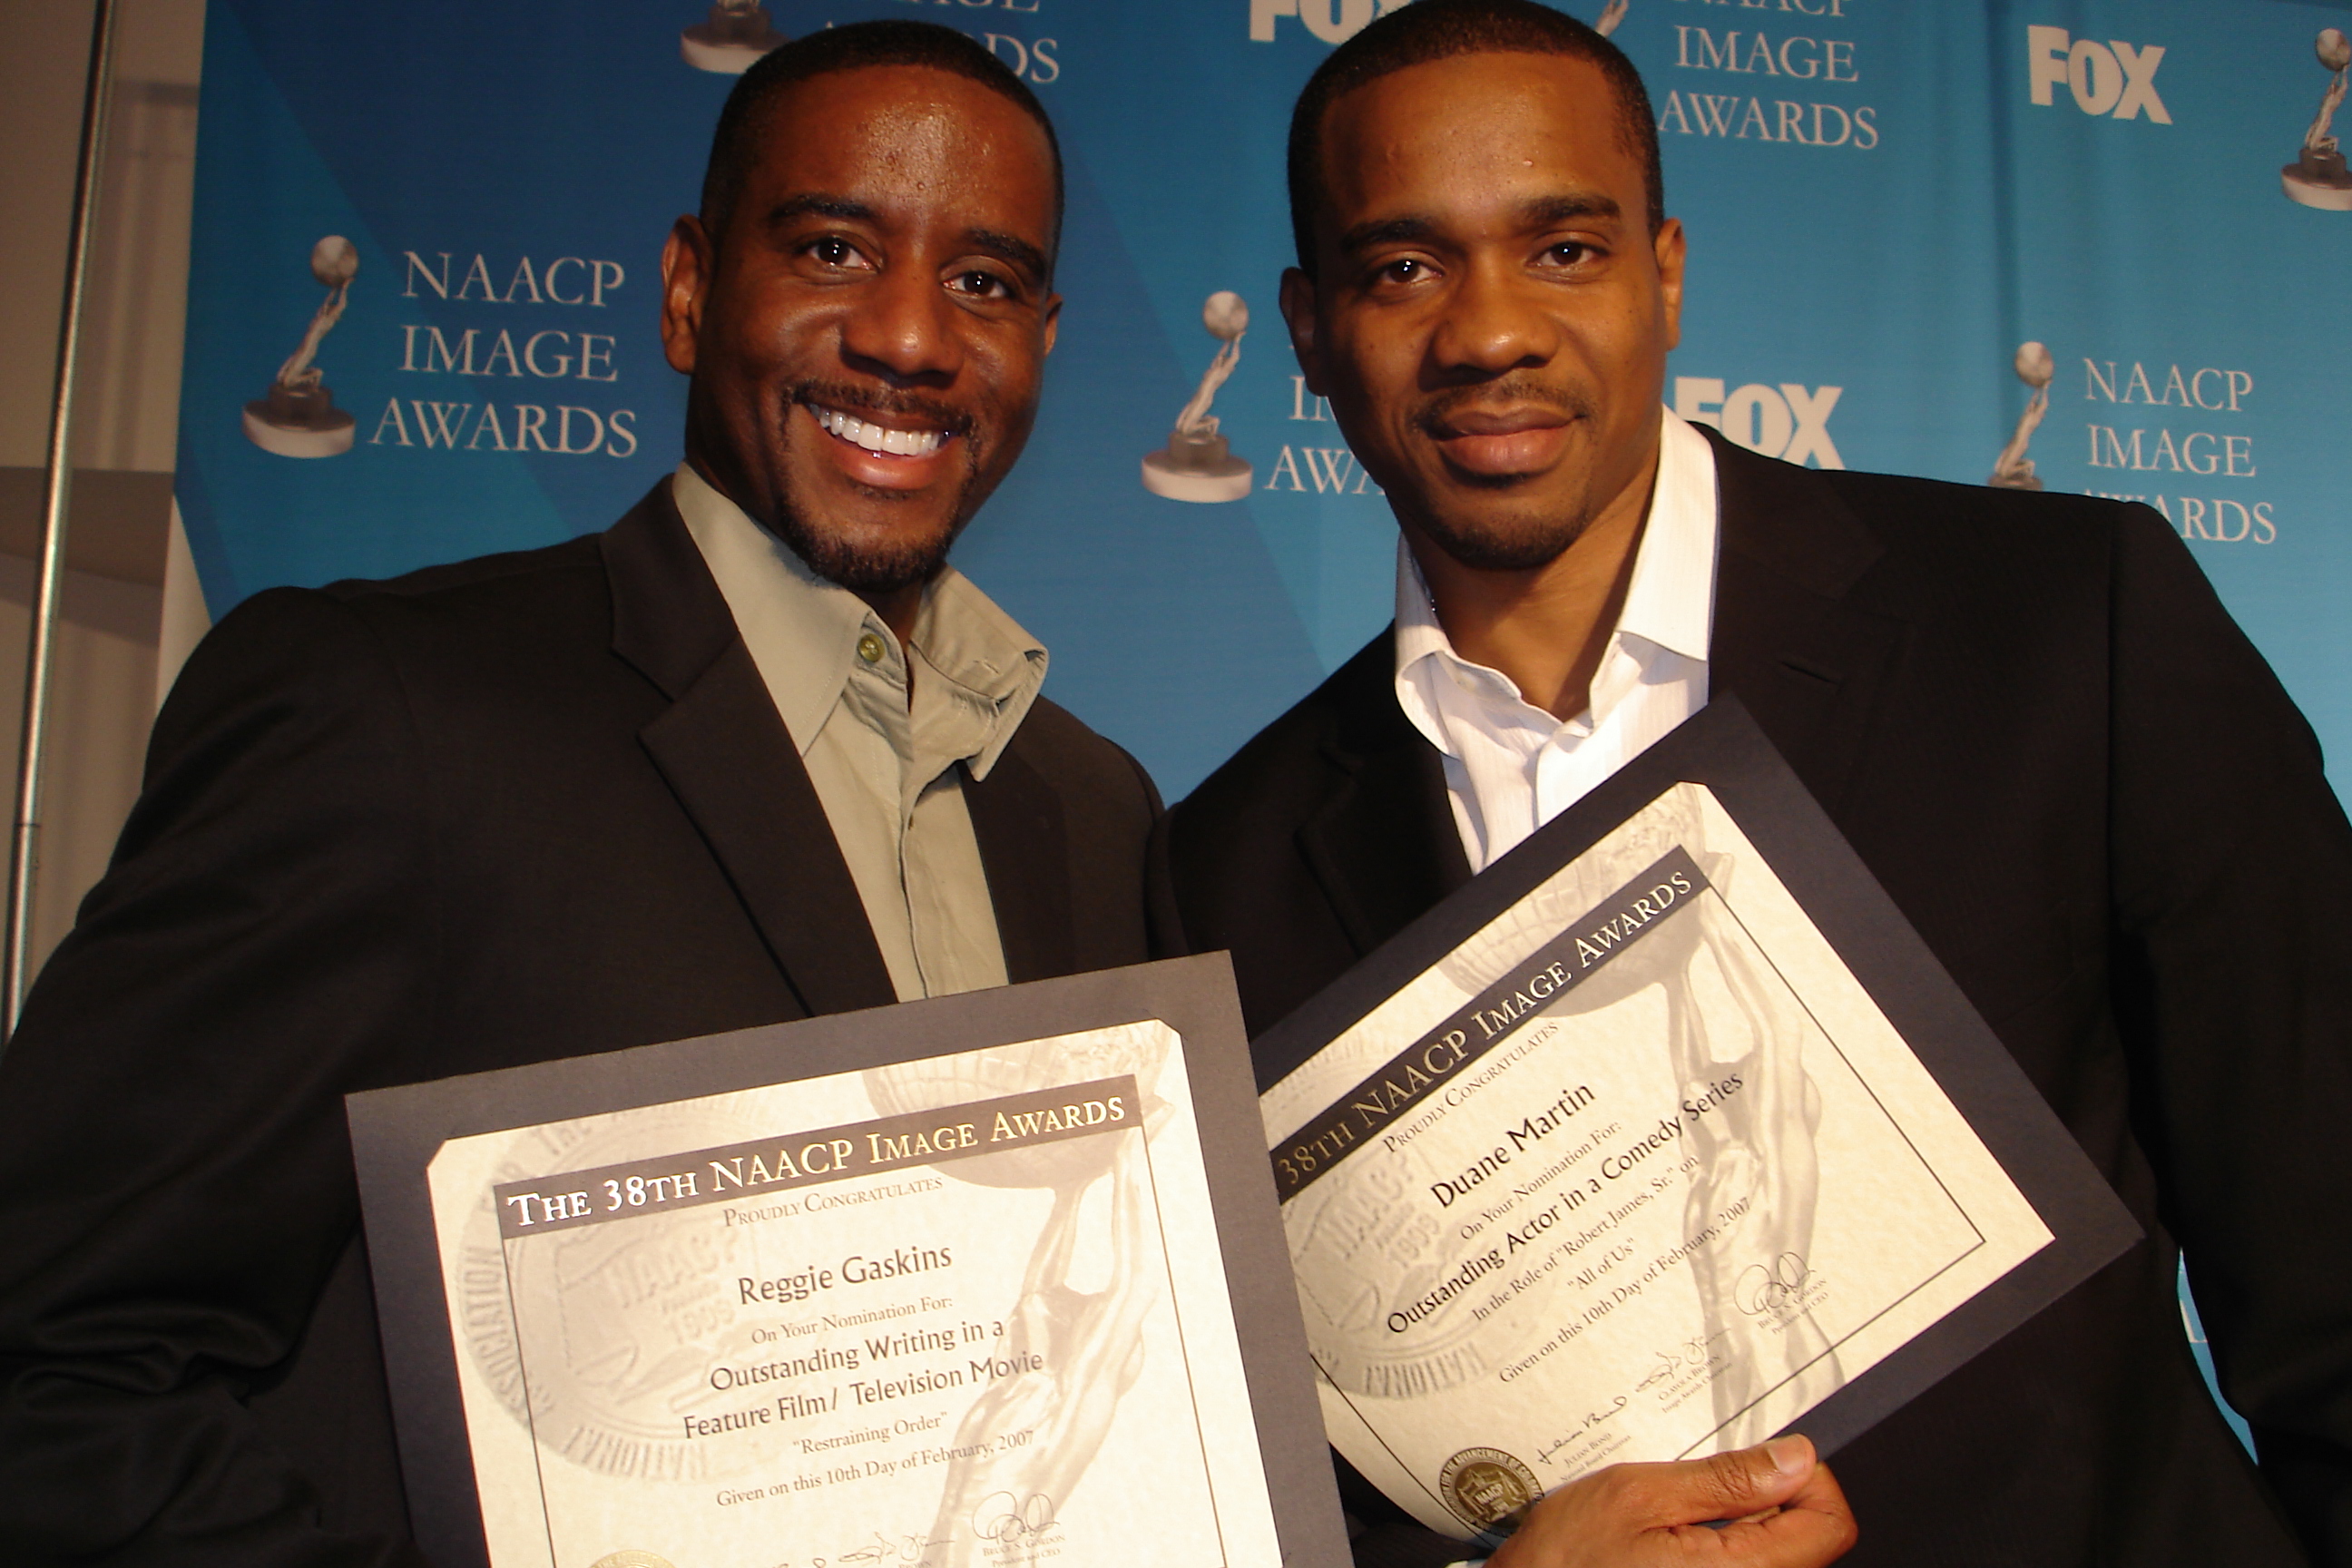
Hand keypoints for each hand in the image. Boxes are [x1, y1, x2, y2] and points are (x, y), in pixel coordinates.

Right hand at [1484, 1436, 1856, 1567]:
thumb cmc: (1570, 1559)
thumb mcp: (1641, 1494)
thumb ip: (1726, 1479)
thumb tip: (1795, 1458)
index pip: (1831, 1524)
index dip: (1807, 1479)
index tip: (1765, 1460)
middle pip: (1810, 1542)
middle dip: (1772, 1498)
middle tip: (1711, 1481)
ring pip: (1779, 1555)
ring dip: (1747, 1521)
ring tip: (1687, 1510)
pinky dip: (1726, 1544)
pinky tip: (1679, 1536)